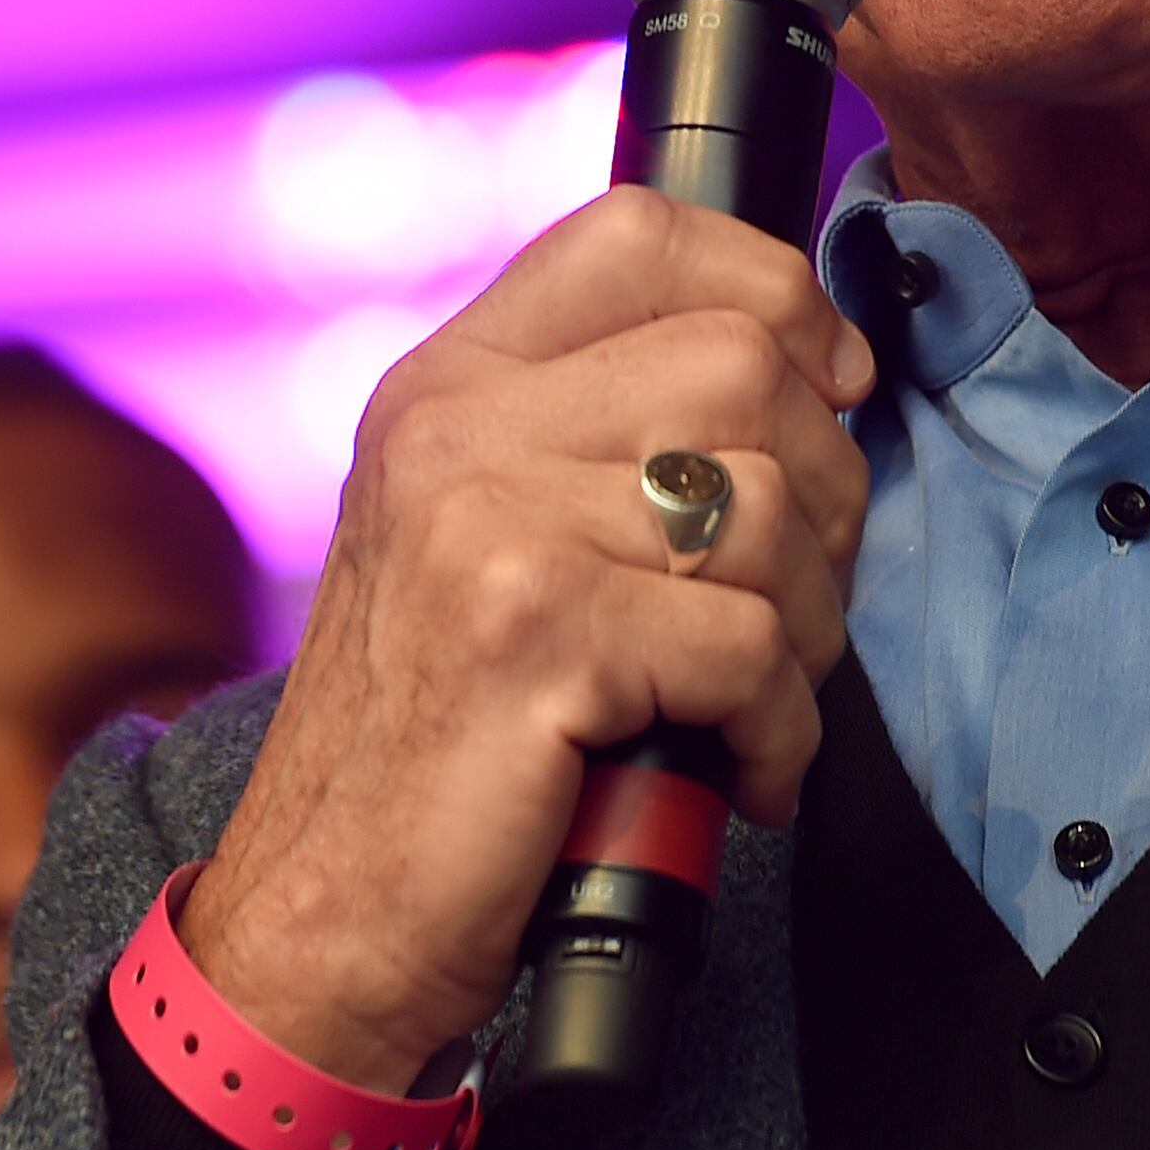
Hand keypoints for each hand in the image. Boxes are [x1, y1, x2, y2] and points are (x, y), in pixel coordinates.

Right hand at [181, 188, 875, 1090]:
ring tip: (754, 696)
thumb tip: (815, 360)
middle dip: (826, 491)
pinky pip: (748, 648)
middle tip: (793, 600)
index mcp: (449, 381)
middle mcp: (454, 428)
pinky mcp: (531, 638)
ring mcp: (485, 525)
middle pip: (745, 365)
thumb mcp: (488, 536)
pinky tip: (737, 770)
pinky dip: (777, 730)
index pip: (641, 231)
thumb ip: (599, 431)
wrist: (321, 918)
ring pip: (770, 505)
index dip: (774, 290)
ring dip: (807, 625)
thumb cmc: (444, 734)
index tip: (827, 385)